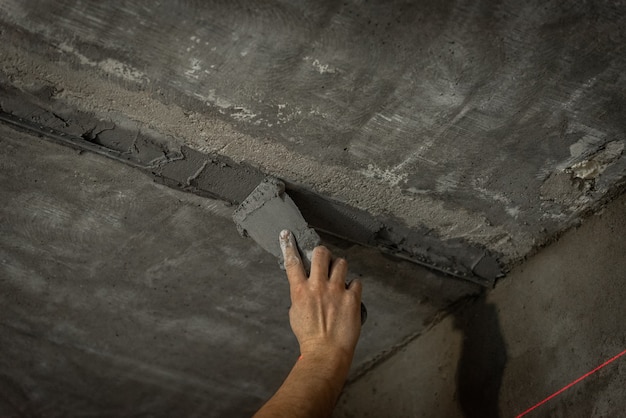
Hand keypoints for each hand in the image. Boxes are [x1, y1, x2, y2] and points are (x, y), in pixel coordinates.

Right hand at [279, 230, 362, 360]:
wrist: (326, 352)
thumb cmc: (309, 336)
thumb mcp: (296, 312)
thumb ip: (300, 295)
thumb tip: (305, 286)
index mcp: (300, 290)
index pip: (292, 262)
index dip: (289, 246)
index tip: (287, 235)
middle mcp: (318, 286)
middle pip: (321, 254)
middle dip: (322, 253)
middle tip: (324, 259)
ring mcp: (337, 291)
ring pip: (341, 263)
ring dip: (339, 267)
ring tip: (339, 277)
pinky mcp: (352, 298)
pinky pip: (356, 282)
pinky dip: (354, 286)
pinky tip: (351, 294)